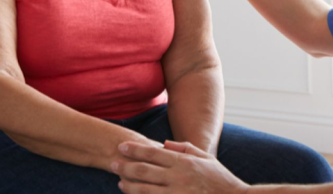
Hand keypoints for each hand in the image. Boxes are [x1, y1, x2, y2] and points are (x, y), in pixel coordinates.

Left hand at [113, 140, 248, 193]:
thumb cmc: (220, 180)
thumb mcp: (205, 158)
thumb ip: (185, 148)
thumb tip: (164, 144)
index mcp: (184, 162)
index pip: (153, 153)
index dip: (135, 149)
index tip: (122, 147)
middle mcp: (178, 177)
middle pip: (145, 170)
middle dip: (126, 166)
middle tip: (112, 163)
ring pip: (145, 190)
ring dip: (130, 185)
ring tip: (120, 182)